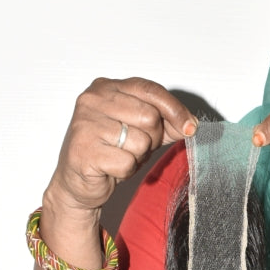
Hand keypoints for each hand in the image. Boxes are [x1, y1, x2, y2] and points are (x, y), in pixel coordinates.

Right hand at [47, 77, 197, 214]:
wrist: (78, 182)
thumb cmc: (109, 152)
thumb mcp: (140, 131)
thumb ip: (165, 123)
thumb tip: (191, 125)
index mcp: (106, 87)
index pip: (150, 89)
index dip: (174, 109)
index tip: (190, 127)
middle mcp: (92, 100)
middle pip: (149, 116)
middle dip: (151, 138)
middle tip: (134, 147)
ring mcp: (85, 124)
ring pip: (140, 141)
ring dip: (137, 156)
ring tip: (120, 156)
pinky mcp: (84, 150)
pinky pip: (127, 162)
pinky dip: (125, 171)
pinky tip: (110, 168)